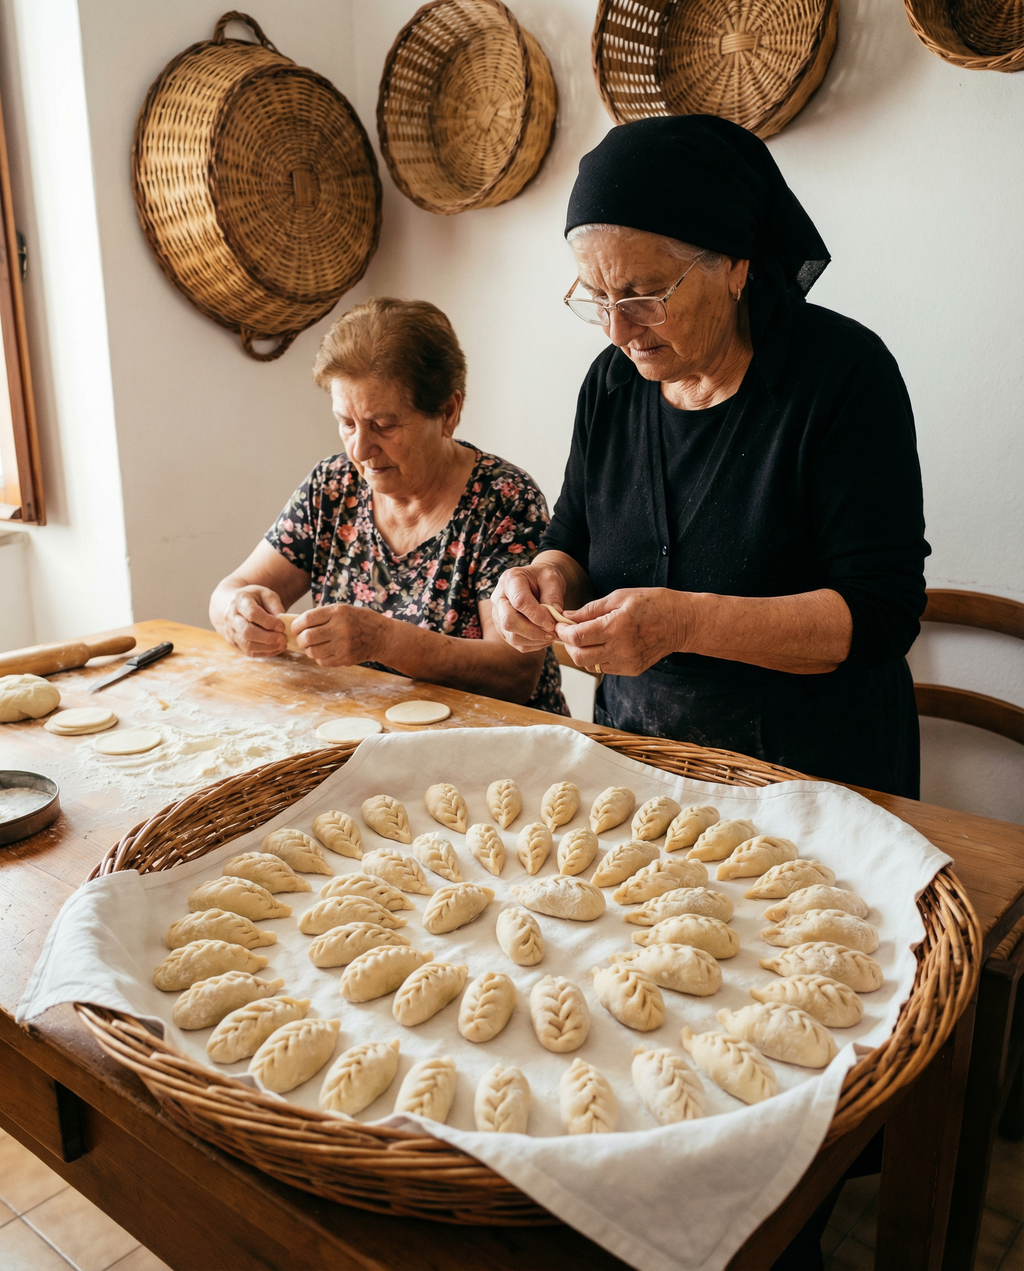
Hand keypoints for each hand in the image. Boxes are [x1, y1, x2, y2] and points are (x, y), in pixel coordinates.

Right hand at [218, 586, 287, 657]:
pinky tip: (276, 648)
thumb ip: (276, 607)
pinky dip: (264, 652)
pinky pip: (249, 652)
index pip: (252, 614)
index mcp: (240, 601)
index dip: (269, 622)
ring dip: (267, 647)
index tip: (282, 626)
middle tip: (283, 638)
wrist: (238, 605)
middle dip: (268, 637)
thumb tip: (282, 623)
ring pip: (247, 645)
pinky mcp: (234, 643)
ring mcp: (230, 631)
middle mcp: (231, 617)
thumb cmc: (256, 599)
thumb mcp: (268, 595)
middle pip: (247, 632)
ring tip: (282, 644)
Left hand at [291, 604, 388, 667]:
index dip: (296, 625)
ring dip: (309, 650)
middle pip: (307, 637)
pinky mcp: (345, 659)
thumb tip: (298, 625)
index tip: (296, 628)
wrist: (382, 637)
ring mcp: (343, 645)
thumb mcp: (343, 610)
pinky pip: (322, 661)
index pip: (307, 619)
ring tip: (315, 646)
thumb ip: (322, 616)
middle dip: (301, 639)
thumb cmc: (360, 620)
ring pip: (312, 652)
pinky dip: (320, 658)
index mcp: (338, 613)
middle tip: (303, 639)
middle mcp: (340, 628)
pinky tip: (326, 652)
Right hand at [490, 565, 568, 651]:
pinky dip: (533, 645)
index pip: (520, 602)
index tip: (552, 624)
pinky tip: (545, 638)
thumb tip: (555, 619)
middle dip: (533, 631)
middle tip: (553, 633)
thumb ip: (553, 597)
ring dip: (535, 640)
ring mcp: (498, 615)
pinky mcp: (503, 628)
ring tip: (552, 636)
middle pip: (509, 621)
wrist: (537, 581)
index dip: (537, 616)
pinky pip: (516, 643)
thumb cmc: (544, 578)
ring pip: (512, 636)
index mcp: (511, 580)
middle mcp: (499, 598)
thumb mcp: (552, 580)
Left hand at [559, 589, 690, 675]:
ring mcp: (627, 662)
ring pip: (590, 665)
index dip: (563, 632)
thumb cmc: (653, 603)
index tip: (559, 624)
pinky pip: (604, 668)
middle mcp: (620, 648)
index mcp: (616, 627)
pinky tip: (603, 644)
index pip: (577, 637)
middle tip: (568, 632)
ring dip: (582, 652)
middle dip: (568, 644)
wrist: (682, 622)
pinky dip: (597, 657)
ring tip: (586, 637)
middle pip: (579, 656)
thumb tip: (567, 616)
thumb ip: (591, 609)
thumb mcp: (620, 597)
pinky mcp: (632, 670)